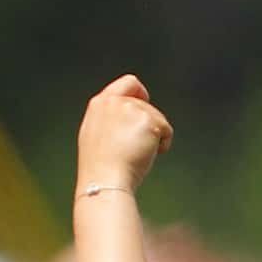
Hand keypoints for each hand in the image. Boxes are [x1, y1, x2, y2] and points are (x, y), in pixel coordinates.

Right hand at [75, 75, 174, 193]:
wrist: (104, 179)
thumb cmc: (99, 165)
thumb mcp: (95, 133)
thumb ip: (110, 118)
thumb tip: (129, 116)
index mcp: (99, 104)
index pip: (128, 83)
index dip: (140, 93)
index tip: (144, 105)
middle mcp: (115, 102)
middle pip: (146, 105)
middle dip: (147, 124)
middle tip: (135, 145)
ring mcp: (132, 109)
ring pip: (157, 117)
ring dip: (154, 135)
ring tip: (137, 153)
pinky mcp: (148, 120)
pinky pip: (166, 130)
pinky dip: (162, 144)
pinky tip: (148, 155)